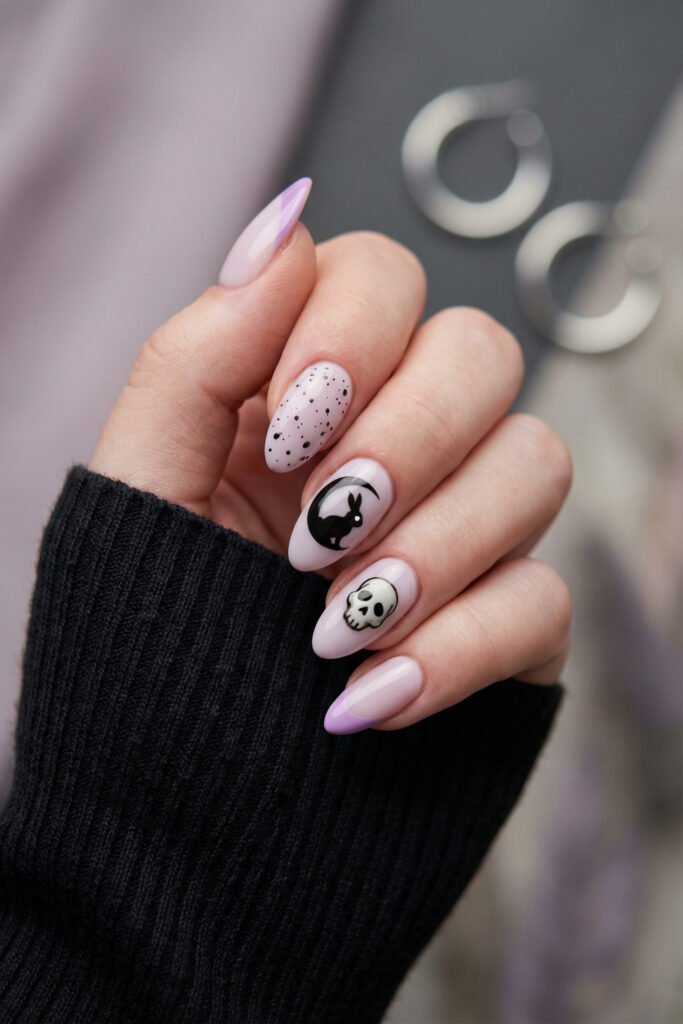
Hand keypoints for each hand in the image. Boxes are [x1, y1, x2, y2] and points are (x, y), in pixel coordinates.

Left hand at [91, 180, 570, 734]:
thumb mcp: (136, 495)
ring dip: (436, 545)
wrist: (175, 826)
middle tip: (317, 534)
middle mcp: (390, 448)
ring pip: (537, 462)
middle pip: (481, 352)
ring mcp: (458, 536)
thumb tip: (284, 222)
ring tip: (330, 626)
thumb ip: (196, 356)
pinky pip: (545, 598)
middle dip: (407, 437)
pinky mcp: (505, 630)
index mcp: (298, 400)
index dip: (352, 333)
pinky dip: (458, 647)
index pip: (382, 279)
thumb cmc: (141, 653)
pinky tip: (370, 701)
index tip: (290, 428)